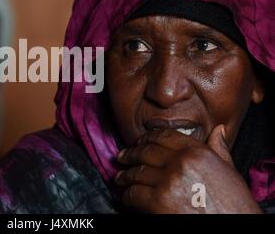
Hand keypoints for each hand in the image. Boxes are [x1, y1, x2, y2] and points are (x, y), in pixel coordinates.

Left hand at [115, 125, 261, 212]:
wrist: (233, 225)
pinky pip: (135, 193)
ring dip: (126, 175)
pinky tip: (126, 196)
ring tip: (120, 178)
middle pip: (147, 152)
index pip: (165, 136)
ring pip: (138, 172)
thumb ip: (219, 149)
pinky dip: (127, 195)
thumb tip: (218, 130)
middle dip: (131, 154)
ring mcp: (168, 181)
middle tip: (122, 157)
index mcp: (198, 152)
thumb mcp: (230, 172)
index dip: (148, 137)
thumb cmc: (234, 204)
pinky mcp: (158, 201)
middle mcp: (181, 162)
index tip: (140, 141)